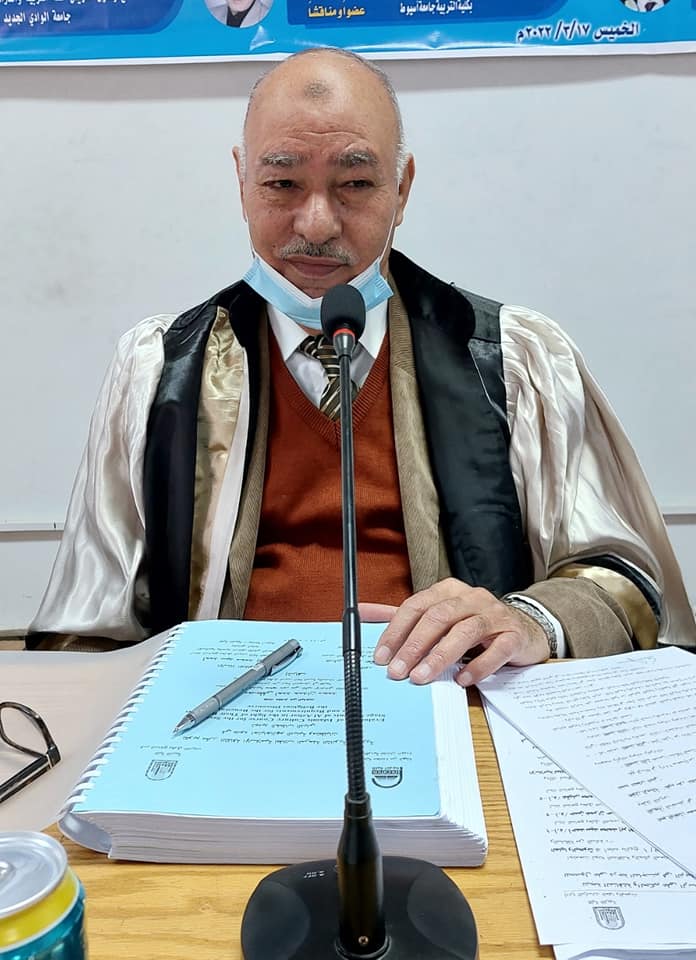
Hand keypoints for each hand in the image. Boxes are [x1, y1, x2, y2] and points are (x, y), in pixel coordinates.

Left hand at [360, 578, 550, 686]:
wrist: (524, 628)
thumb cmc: (474, 624)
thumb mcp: (437, 615)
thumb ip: (401, 615)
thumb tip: (361, 612)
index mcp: (448, 591)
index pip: (417, 606)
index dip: (397, 631)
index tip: (382, 656)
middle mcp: (472, 598)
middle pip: (439, 617)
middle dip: (415, 645)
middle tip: (398, 671)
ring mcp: (495, 616)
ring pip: (466, 632)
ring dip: (440, 656)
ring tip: (422, 677)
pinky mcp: (514, 636)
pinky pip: (497, 650)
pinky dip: (478, 666)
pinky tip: (462, 679)